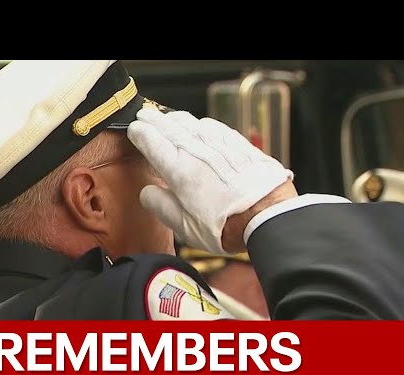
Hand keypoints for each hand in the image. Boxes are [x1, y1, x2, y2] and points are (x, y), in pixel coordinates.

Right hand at [127, 109, 293, 253]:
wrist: (269, 216)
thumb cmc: (228, 226)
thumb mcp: (185, 227)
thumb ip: (162, 207)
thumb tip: (148, 193)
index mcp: (179, 171)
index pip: (152, 142)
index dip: (140, 133)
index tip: (135, 130)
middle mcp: (198, 152)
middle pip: (169, 127)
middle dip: (153, 120)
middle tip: (145, 117)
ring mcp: (220, 145)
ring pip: (192, 123)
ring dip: (176, 118)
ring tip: (168, 119)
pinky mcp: (239, 145)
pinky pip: (215, 126)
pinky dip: (201, 123)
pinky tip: (201, 125)